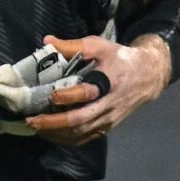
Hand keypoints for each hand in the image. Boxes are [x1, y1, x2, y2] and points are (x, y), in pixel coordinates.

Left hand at [25, 35, 170, 145]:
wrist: (148, 76)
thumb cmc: (119, 58)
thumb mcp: (99, 46)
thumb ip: (72, 46)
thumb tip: (46, 41)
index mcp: (107, 83)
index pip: (87, 93)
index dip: (68, 96)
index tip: (51, 95)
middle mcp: (108, 105)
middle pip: (80, 119)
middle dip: (54, 122)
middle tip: (32, 121)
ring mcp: (108, 119)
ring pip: (81, 132)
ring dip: (57, 133)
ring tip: (35, 128)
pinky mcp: (107, 127)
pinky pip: (86, 138)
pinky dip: (67, 139)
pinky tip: (50, 135)